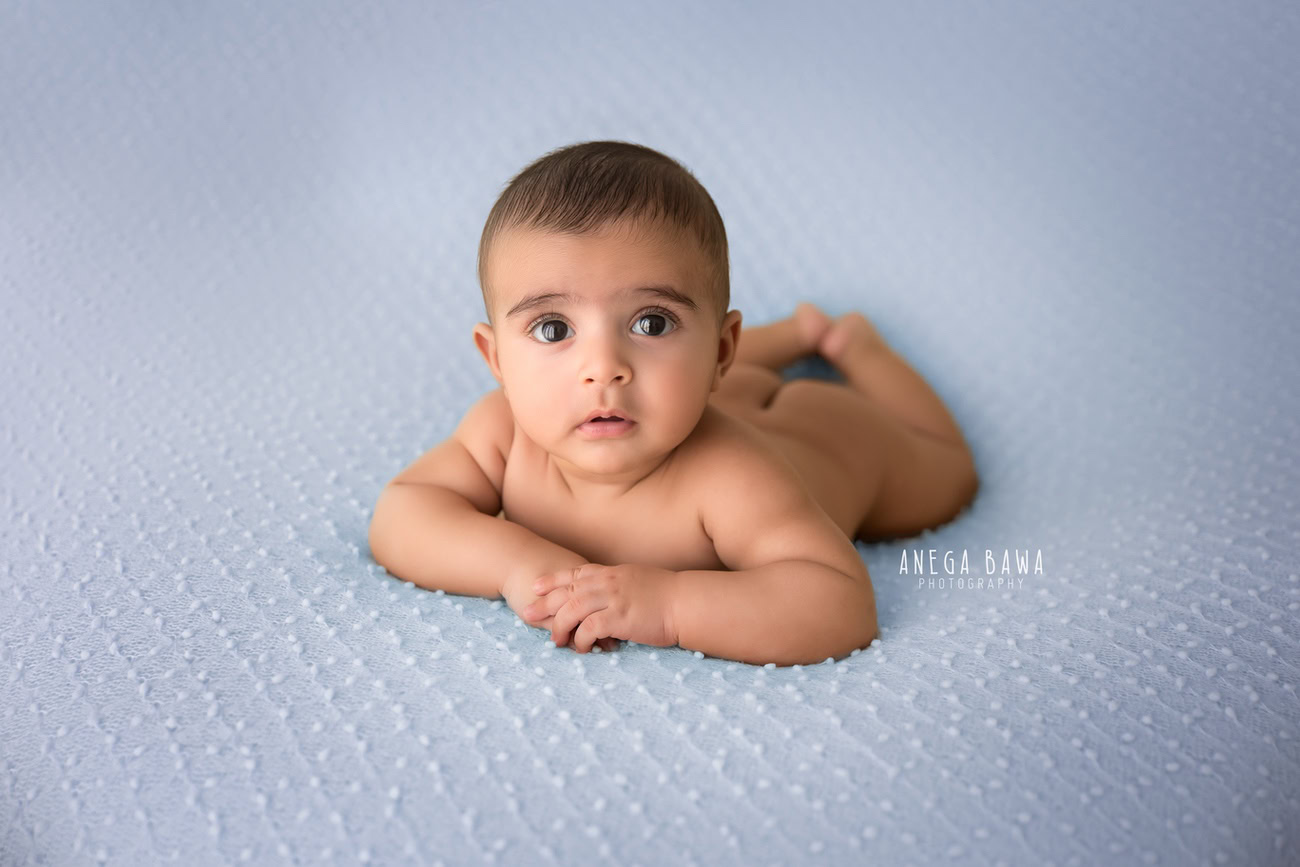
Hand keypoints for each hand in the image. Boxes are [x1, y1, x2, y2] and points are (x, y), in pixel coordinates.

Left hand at [521, 562, 679, 652]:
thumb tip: (607, 593)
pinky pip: (589, 628)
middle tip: (527, 614)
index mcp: (612, 572)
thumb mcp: (638, 580)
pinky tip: (581, 649)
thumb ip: (618, 584)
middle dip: (544, 604)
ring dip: (560, 626)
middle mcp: (608, 582)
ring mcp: (613, 598)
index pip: (575, 574)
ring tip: (555, 641)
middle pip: (567, 591)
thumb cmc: (667, 595)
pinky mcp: (619, 617)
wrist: (686, 602)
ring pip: (573, 609)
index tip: (536, 586)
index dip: (552, 580)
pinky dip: (581, 640)